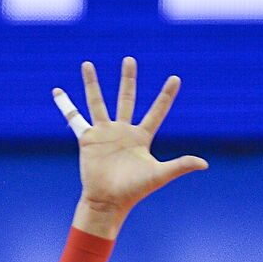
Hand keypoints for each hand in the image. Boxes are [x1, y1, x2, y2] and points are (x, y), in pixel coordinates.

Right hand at [53, 57, 207, 238]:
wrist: (108, 201)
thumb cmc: (134, 191)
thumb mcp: (159, 175)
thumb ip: (180, 165)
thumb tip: (205, 163)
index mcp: (141, 137)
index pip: (157, 111)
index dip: (166, 95)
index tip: (175, 78)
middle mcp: (123, 130)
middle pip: (126, 98)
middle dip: (128, 79)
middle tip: (129, 59)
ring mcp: (104, 133)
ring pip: (97, 102)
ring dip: (92, 84)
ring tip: (87, 64)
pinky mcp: (87, 138)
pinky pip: (74, 118)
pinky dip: (65, 105)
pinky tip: (57, 90)